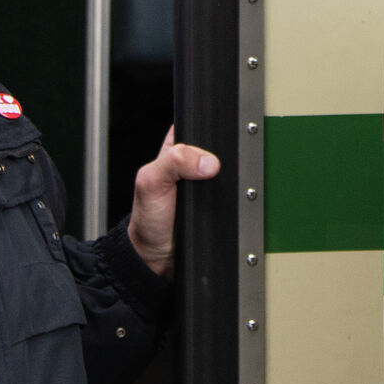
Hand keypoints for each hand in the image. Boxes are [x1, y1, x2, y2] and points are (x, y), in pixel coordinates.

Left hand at [126, 126, 220, 278]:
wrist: (158, 256)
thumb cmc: (148, 217)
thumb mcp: (151, 182)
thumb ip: (173, 162)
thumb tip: (208, 162)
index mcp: (175, 149)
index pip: (198, 127)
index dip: (207, 132)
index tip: (212, 148)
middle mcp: (193, 163)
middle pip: (220, 150)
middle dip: (222, 160)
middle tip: (212, 176)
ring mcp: (208, 184)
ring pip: (231, 173)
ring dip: (231, 182)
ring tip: (215, 194)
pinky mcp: (220, 202)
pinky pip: (235, 196)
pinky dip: (235, 200)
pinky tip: (227, 203)